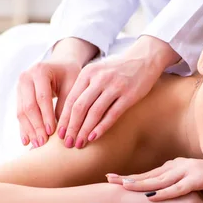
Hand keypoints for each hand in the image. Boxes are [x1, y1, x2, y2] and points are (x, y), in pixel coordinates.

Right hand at [16, 59, 80, 147]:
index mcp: (40, 71)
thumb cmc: (70, 75)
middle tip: (43, 143)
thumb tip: (62, 130)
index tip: (52, 132)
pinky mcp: (18, 96)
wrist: (60, 65)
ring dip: (29, 130)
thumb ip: (67, 104)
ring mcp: (19, 87)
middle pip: (29, 106)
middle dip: (36, 126)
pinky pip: (19, 114)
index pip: (42, 98)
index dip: (46, 116)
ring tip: (37, 145)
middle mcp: (26, 77)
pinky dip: (24, 128)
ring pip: (22, 112)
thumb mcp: (73, 85)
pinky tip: (27, 141)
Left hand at [57, 36, 179, 148]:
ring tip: (79, 144)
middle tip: (67, 143)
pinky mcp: (129, 95)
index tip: (59, 134)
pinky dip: (101, 128)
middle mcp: (99, 78)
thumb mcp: (97, 72)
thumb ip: (84, 87)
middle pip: (80, 107)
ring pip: (94, 113)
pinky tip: (94, 137)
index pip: (71, 99)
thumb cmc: (117, 69)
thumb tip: (69, 113)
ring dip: (85, 131)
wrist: (144, 58)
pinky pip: (112, 114)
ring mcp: (115, 86)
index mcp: (88, 73)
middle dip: (71, 128)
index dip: (64, 118)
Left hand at [108, 158, 202, 201]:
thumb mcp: (193, 187)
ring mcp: (189, 170)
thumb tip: (164, 198)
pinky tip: (152, 195)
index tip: (113, 179)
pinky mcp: (199, 178)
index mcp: (176, 167)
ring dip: (141, 183)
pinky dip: (164, 191)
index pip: (149, 173)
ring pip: (160, 178)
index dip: (131, 177)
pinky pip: (178, 187)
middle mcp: (179, 166)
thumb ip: (178, 190)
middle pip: (149, 174)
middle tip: (110, 179)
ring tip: (124, 187)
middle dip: (129, 178)